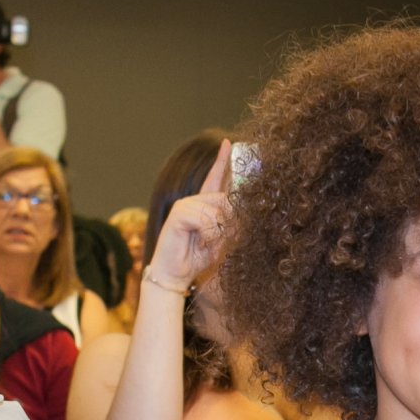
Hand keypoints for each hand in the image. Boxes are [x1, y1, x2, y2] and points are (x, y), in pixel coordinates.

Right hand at [144, 140, 232, 295]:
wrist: (175, 275)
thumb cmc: (196, 259)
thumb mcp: (221, 241)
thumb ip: (230, 225)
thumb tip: (244, 213)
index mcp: (203, 206)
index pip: (214, 179)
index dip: (221, 162)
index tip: (228, 144)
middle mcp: (193, 202)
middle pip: (225, 199)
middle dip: (231, 221)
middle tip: (224, 240)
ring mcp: (184, 206)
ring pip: (216, 211)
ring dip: (219, 232)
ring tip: (208, 244)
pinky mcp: (178, 214)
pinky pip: (205, 219)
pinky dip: (209, 234)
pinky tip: (200, 242)